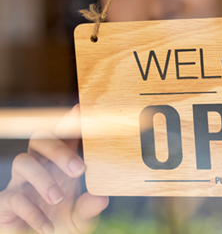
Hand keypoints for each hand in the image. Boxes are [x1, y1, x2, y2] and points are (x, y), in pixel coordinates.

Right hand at [0, 105, 108, 233]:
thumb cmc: (61, 226)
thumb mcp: (80, 219)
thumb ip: (89, 208)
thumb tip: (102, 198)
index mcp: (61, 165)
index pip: (65, 136)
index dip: (71, 121)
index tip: (82, 108)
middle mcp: (40, 168)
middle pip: (41, 139)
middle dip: (59, 150)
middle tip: (79, 170)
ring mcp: (20, 184)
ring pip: (22, 161)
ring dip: (42, 178)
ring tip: (58, 199)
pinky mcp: (5, 203)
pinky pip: (12, 197)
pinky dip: (32, 213)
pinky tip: (46, 226)